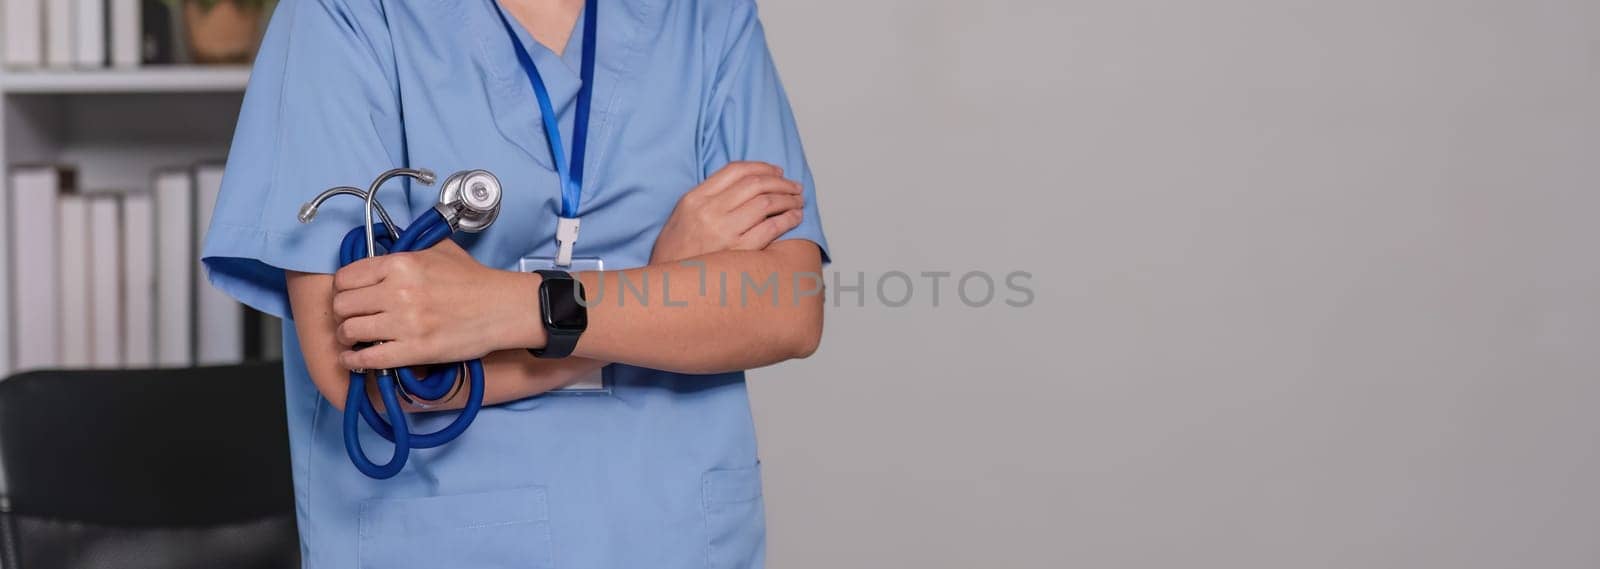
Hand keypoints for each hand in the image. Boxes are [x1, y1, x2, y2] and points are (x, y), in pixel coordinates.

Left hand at [330, 240, 536, 370]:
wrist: (502, 308)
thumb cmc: (474, 280)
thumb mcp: (437, 251)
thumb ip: (405, 252)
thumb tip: (380, 256)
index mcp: (400, 264)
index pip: (346, 277)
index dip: (342, 289)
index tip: (349, 295)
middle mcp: (398, 291)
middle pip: (342, 305)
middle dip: (343, 313)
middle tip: (351, 318)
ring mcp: (405, 322)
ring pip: (349, 331)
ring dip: (347, 338)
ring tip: (354, 339)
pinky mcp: (415, 350)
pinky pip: (368, 359)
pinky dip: (355, 362)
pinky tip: (355, 360)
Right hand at [650, 161, 804, 263]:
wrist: (666, 286)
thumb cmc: (676, 252)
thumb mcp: (682, 215)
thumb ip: (708, 197)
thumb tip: (744, 184)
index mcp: (695, 198)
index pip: (735, 170)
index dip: (761, 167)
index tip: (776, 171)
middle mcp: (709, 212)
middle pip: (755, 184)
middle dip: (781, 182)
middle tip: (794, 186)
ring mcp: (724, 232)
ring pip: (766, 203)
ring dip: (788, 199)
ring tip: (798, 201)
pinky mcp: (738, 253)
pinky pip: (770, 229)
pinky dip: (787, 220)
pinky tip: (795, 218)